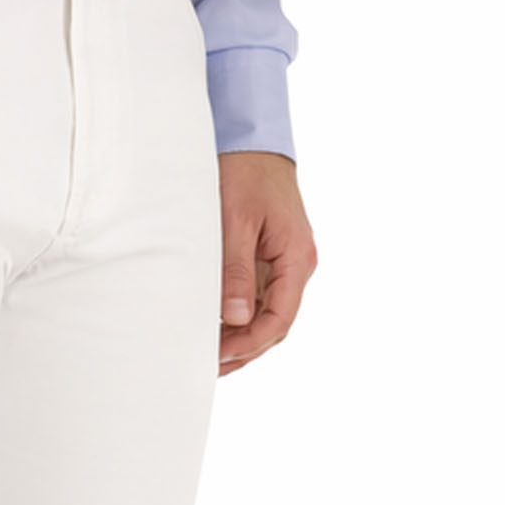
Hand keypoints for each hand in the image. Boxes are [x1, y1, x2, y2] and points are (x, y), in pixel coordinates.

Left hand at [217, 151, 316, 375]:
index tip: (220, 355)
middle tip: (208, 364)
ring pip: (267, 315)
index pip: (279, 319)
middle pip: (275, 324)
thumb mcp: (236, 221)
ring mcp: (284, 263)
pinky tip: (216, 329)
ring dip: (241, 338)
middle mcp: (296, 265)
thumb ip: (236, 271)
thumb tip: (236, 318)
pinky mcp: (269, 258)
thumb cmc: (245, 172)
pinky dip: (239, 318)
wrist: (252, 139)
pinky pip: (259, 298)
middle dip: (244, 349)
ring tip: (210, 356)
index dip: (250, 344)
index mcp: (296, 258)